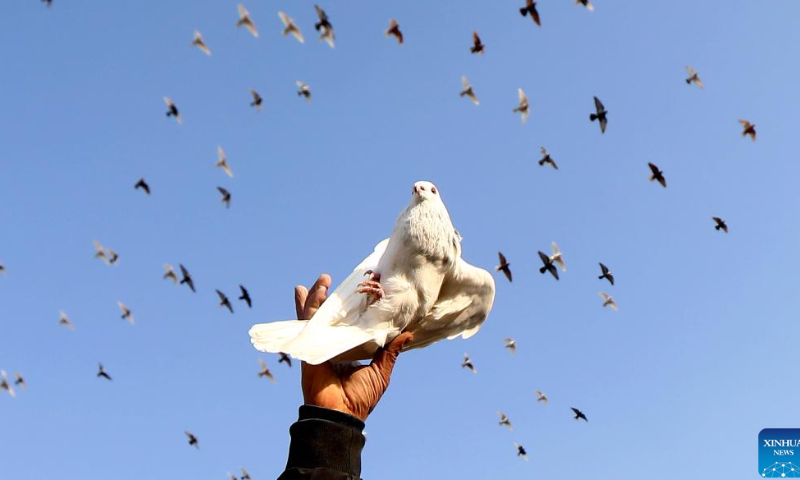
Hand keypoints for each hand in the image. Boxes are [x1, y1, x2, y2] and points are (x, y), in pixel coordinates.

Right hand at [294, 274, 413, 420]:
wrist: (342, 414)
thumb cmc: (361, 398)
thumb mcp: (381, 370)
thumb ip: (391, 351)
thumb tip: (409, 334)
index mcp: (349, 350)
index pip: (349, 323)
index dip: (351, 307)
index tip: (358, 290)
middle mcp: (333, 345)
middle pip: (330, 316)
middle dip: (330, 297)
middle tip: (333, 279)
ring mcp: (319, 345)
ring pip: (316, 315)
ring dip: (316, 296)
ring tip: (323, 279)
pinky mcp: (308, 347)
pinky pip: (306, 323)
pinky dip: (305, 307)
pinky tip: (303, 292)